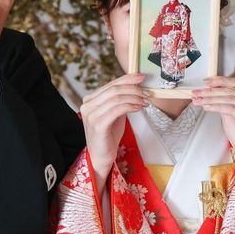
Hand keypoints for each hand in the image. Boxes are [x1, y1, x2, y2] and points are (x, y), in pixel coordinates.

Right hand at [80, 74, 147, 191]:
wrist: (101, 156)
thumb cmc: (108, 135)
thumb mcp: (114, 113)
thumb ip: (119, 100)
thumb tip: (135, 86)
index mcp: (89, 100)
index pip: (110, 84)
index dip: (127, 79)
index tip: (141, 77)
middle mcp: (87, 105)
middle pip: (114, 90)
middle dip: (133, 88)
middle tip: (146, 91)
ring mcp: (91, 115)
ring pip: (116, 98)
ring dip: (134, 98)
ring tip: (145, 101)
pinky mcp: (98, 124)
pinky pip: (117, 110)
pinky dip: (131, 106)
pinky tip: (140, 108)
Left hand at [191, 76, 234, 168]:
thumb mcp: (231, 112)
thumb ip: (224, 100)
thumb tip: (208, 89)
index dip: (219, 81)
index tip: (204, 81)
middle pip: (230, 90)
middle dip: (210, 91)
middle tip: (196, 92)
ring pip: (229, 98)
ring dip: (210, 98)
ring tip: (198, 100)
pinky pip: (230, 108)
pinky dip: (216, 107)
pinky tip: (206, 107)